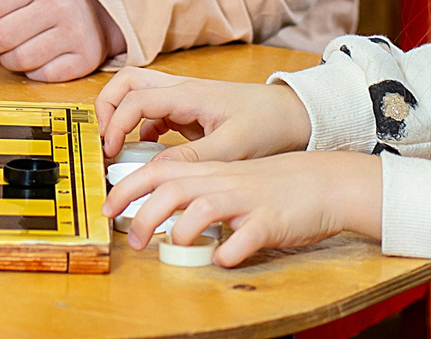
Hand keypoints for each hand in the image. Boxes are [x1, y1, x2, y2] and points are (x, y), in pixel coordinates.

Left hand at [0, 0, 126, 81]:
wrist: (100, 12)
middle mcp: (60, 7)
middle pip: (1, 35)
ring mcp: (74, 35)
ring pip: (19, 60)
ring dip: (6, 59)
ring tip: (11, 49)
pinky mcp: (83, 61)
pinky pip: (40, 76)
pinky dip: (30, 72)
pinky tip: (34, 59)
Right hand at [93, 67, 311, 161]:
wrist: (294, 115)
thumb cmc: (268, 126)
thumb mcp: (233, 148)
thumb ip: (192, 157)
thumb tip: (155, 168)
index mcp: (188, 94)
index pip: (135, 99)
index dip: (115, 124)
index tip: (111, 152)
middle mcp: (180, 90)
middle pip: (126, 82)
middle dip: (107, 107)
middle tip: (106, 140)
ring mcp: (183, 98)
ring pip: (136, 92)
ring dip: (121, 114)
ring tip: (118, 146)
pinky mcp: (188, 110)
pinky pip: (153, 111)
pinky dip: (140, 126)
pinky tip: (147, 150)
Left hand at [108, 150, 382, 264]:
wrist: (322, 182)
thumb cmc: (272, 186)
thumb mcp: (229, 181)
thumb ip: (197, 193)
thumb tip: (162, 216)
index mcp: (210, 172)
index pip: (159, 171)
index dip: (128, 188)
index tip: (108, 209)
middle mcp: (223, 182)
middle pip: (173, 187)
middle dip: (145, 213)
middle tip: (134, 239)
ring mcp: (247, 201)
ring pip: (205, 206)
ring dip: (183, 228)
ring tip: (175, 244)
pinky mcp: (272, 221)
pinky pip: (248, 237)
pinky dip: (231, 250)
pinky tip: (224, 259)